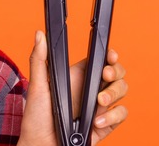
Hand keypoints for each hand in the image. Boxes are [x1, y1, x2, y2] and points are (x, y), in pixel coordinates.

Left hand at [18, 31, 127, 145]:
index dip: (109, 56)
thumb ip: (39, 60)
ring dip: (114, 94)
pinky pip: (120, 115)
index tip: (109, 55)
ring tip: (98, 102)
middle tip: (106, 75)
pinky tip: (96, 121)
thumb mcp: (37, 86)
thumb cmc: (36, 118)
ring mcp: (99, 108)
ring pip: (121, 92)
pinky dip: (112, 117)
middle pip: (117, 74)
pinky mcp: (105, 124)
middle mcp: (90, 91)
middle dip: (116, 72)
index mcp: (77, 78)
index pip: (100, 61)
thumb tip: (40, 34)